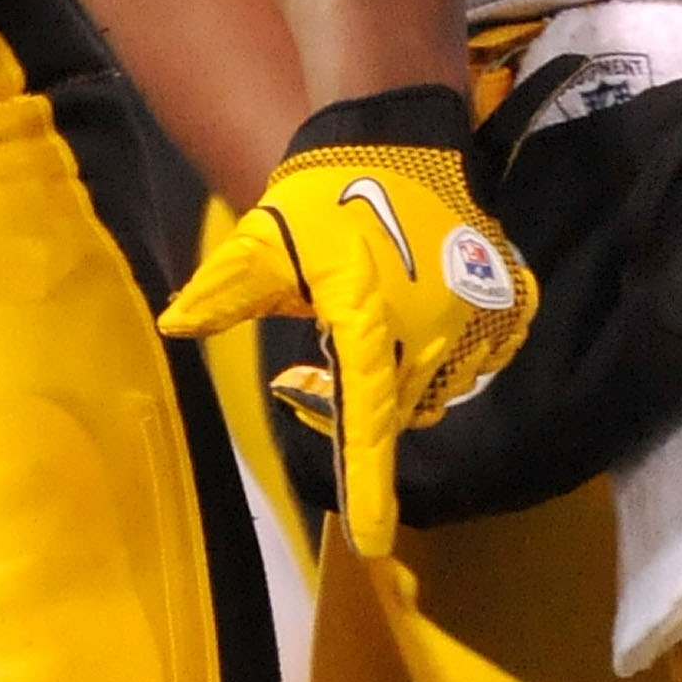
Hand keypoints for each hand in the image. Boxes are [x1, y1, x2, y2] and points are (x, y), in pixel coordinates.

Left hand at [160, 90, 533, 557]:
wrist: (396, 136)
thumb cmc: (322, 195)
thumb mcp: (264, 244)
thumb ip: (225, 292)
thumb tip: (174, 325)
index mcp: (370, 326)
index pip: (368, 425)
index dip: (369, 487)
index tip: (374, 544)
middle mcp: (433, 333)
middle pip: (396, 410)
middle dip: (355, 407)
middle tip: (307, 379)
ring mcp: (478, 320)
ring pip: (436, 387)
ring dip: (398, 380)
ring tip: (361, 332)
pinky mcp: (507, 303)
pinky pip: (479, 358)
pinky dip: (446, 354)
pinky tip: (413, 318)